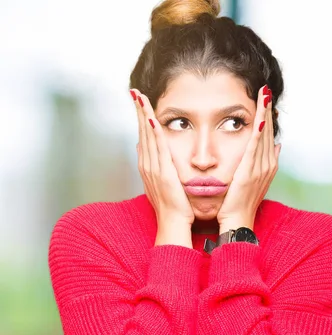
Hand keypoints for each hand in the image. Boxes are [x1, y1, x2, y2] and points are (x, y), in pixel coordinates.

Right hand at [132, 89, 194, 228]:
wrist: (174, 224)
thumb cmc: (175, 206)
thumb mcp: (165, 183)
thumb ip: (161, 167)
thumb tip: (155, 154)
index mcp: (149, 166)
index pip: (143, 136)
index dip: (140, 117)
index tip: (139, 101)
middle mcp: (147, 165)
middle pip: (141, 132)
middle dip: (138, 111)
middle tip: (135, 92)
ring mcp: (153, 169)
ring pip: (147, 136)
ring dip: (143, 116)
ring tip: (139, 98)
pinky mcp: (163, 173)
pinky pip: (158, 149)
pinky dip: (154, 134)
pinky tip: (151, 120)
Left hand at [217, 85, 281, 232]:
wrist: (236, 222)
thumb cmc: (239, 204)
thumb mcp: (253, 180)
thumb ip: (262, 162)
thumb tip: (277, 145)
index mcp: (267, 165)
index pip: (268, 136)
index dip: (267, 117)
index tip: (265, 101)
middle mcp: (267, 165)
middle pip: (269, 132)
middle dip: (267, 111)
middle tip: (266, 91)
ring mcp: (260, 168)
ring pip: (264, 135)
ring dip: (264, 115)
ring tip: (264, 96)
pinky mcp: (250, 172)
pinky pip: (255, 147)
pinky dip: (258, 131)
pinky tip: (258, 118)